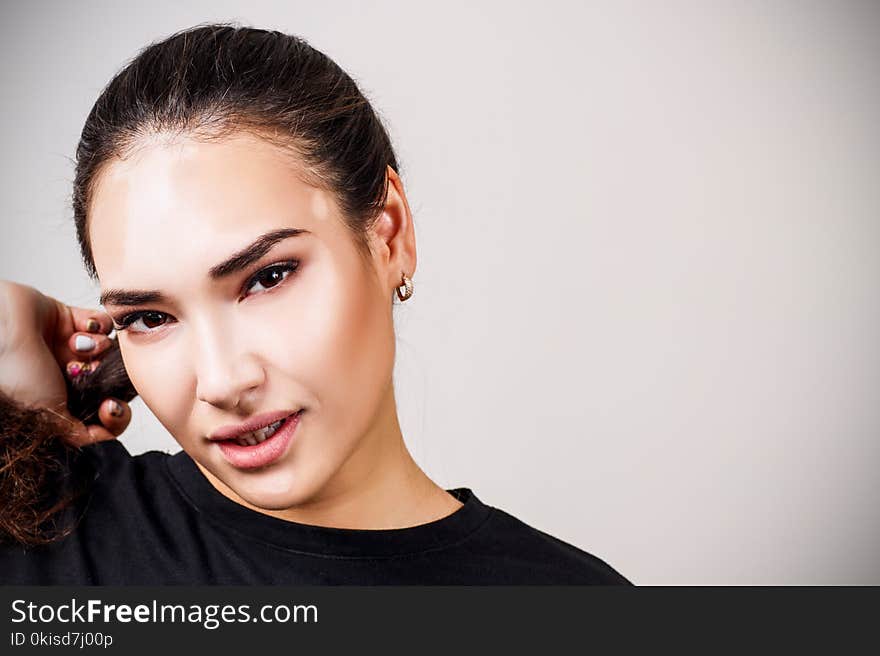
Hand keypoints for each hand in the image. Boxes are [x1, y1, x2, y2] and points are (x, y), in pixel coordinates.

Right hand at [0, 280, 131, 445]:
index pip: (100, 416)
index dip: (114, 414)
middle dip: (108, 378)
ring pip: (107, 352)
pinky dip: (96, 327)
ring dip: (98, 350)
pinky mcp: (71, 320)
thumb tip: (105, 436)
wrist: (5, 327)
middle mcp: (63, 376)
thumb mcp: (49, 415)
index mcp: (57, 402)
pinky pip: (103, 324)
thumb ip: (79, 433)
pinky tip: (78, 329)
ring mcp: (67, 347)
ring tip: (76, 347)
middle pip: (110, 382)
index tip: (111, 407)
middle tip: (95, 373)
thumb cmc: (17, 372)